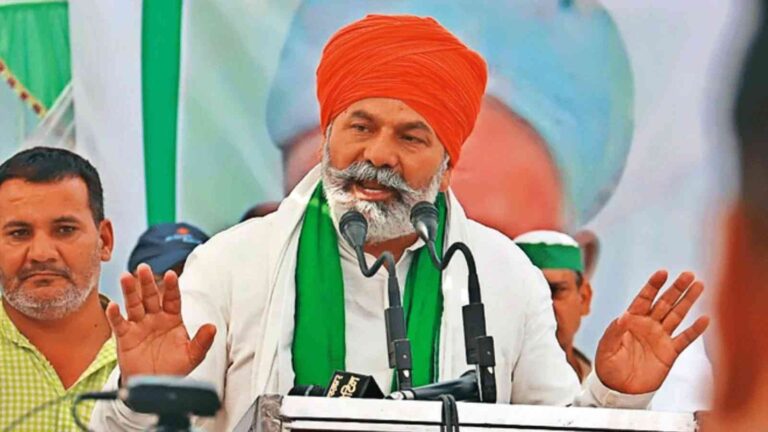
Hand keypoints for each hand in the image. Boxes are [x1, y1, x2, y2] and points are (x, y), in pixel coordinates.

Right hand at [106, 263, 216, 381]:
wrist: (155, 386)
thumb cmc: (174, 368)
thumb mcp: (192, 355)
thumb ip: (202, 341)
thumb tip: (212, 327)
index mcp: (172, 318)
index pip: (172, 298)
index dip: (171, 287)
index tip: (171, 274)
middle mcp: (155, 318)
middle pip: (150, 296)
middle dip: (147, 282)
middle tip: (143, 267)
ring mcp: (139, 326)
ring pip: (134, 305)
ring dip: (129, 291)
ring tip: (125, 277)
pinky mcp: (126, 337)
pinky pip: (119, 324)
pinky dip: (115, 315)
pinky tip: (114, 306)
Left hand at [595, 270, 708, 393]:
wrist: (619, 389)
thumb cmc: (608, 366)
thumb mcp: (606, 348)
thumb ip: (614, 332)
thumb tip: (623, 317)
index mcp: (631, 320)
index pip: (643, 298)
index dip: (653, 285)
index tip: (662, 273)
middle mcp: (648, 325)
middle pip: (664, 302)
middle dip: (676, 288)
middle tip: (688, 274)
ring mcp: (660, 337)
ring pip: (677, 315)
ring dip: (688, 301)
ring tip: (699, 285)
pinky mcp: (670, 352)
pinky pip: (685, 339)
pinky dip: (695, 330)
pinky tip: (705, 319)